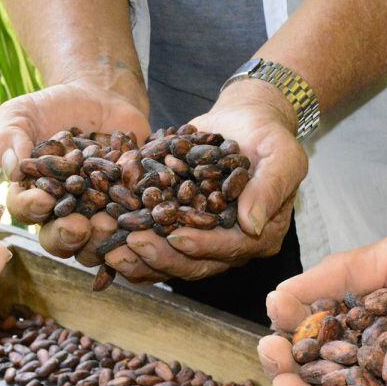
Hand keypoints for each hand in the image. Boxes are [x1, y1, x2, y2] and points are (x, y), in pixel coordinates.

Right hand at [0, 80, 149, 264]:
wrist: (98, 96)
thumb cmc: (51, 107)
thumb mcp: (20, 114)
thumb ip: (9, 139)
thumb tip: (14, 168)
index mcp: (30, 196)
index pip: (25, 210)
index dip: (33, 208)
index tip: (44, 199)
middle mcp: (62, 215)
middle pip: (61, 239)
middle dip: (69, 235)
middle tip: (81, 225)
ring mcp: (97, 215)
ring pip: (98, 243)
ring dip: (104, 238)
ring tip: (110, 221)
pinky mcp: (129, 209)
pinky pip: (135, 223)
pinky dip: (140, 219)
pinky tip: (145, 209)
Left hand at [116, 79, 305, 282]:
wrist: (244, 121)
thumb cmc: (269, 136)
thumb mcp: (282, 155)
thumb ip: (269, 187)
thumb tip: (252, 224)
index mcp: (259, 236)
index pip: (228, 248)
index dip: (202, 245)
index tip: (176, 236)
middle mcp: (229, 247)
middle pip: (193, 264)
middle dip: (161, 257)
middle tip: (131, 244)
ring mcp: (201, 242)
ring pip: (168, 262)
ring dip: (138, 259)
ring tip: (109, 248)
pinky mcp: (177, 230)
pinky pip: (152, 245)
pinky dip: (128, 245)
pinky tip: (104, 237)